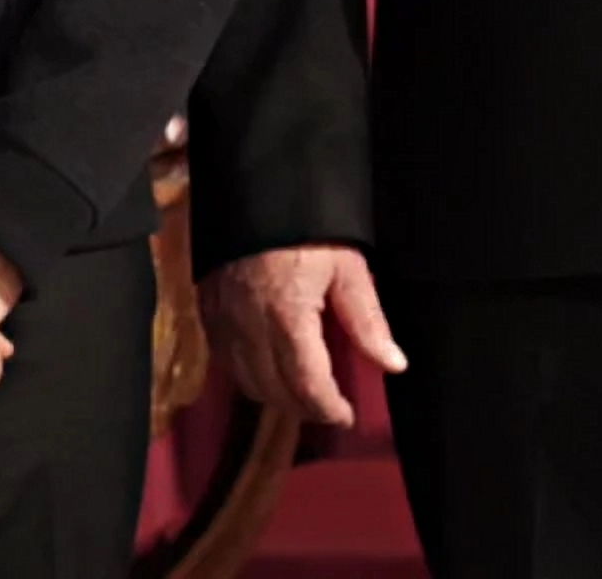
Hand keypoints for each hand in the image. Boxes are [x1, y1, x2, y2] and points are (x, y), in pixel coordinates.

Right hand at [198, 244, 405, 426]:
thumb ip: (368, 321)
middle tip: (329, 407)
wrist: (254, 187)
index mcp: (288, 317)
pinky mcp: (206, 312)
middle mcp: (249, 328)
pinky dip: (249, 376)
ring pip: (247, 383)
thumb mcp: (348, 267)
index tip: (345, 415)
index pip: (307, 385)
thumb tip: (394, 365)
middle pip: (276, 392)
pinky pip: (226, 362)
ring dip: (276, 396)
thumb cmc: (308, 225)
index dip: (328, 408)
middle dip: (305, 408)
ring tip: (303, 393)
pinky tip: (269, 368)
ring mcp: (222, 322)